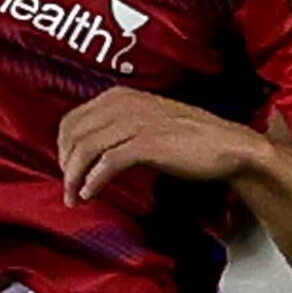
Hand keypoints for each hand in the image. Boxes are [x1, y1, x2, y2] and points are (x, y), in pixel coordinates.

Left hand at [58, 87, 265, 205]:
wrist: (228, 145)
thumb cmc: (190, 138)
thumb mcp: (149, 121)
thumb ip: (121, 126)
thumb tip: (90, 149)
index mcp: (122, 96)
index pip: (73, 118)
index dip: (63, 146)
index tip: (66, 169)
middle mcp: (126, 104)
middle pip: (74, 133)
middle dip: (65, 163)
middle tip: (68, 187)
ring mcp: (138, 122)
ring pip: (86, 147)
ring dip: (74, 176)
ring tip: (74, 196)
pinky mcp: (149, 143)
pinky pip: (108, 161)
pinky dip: (94, 179)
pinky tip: (90, 194)